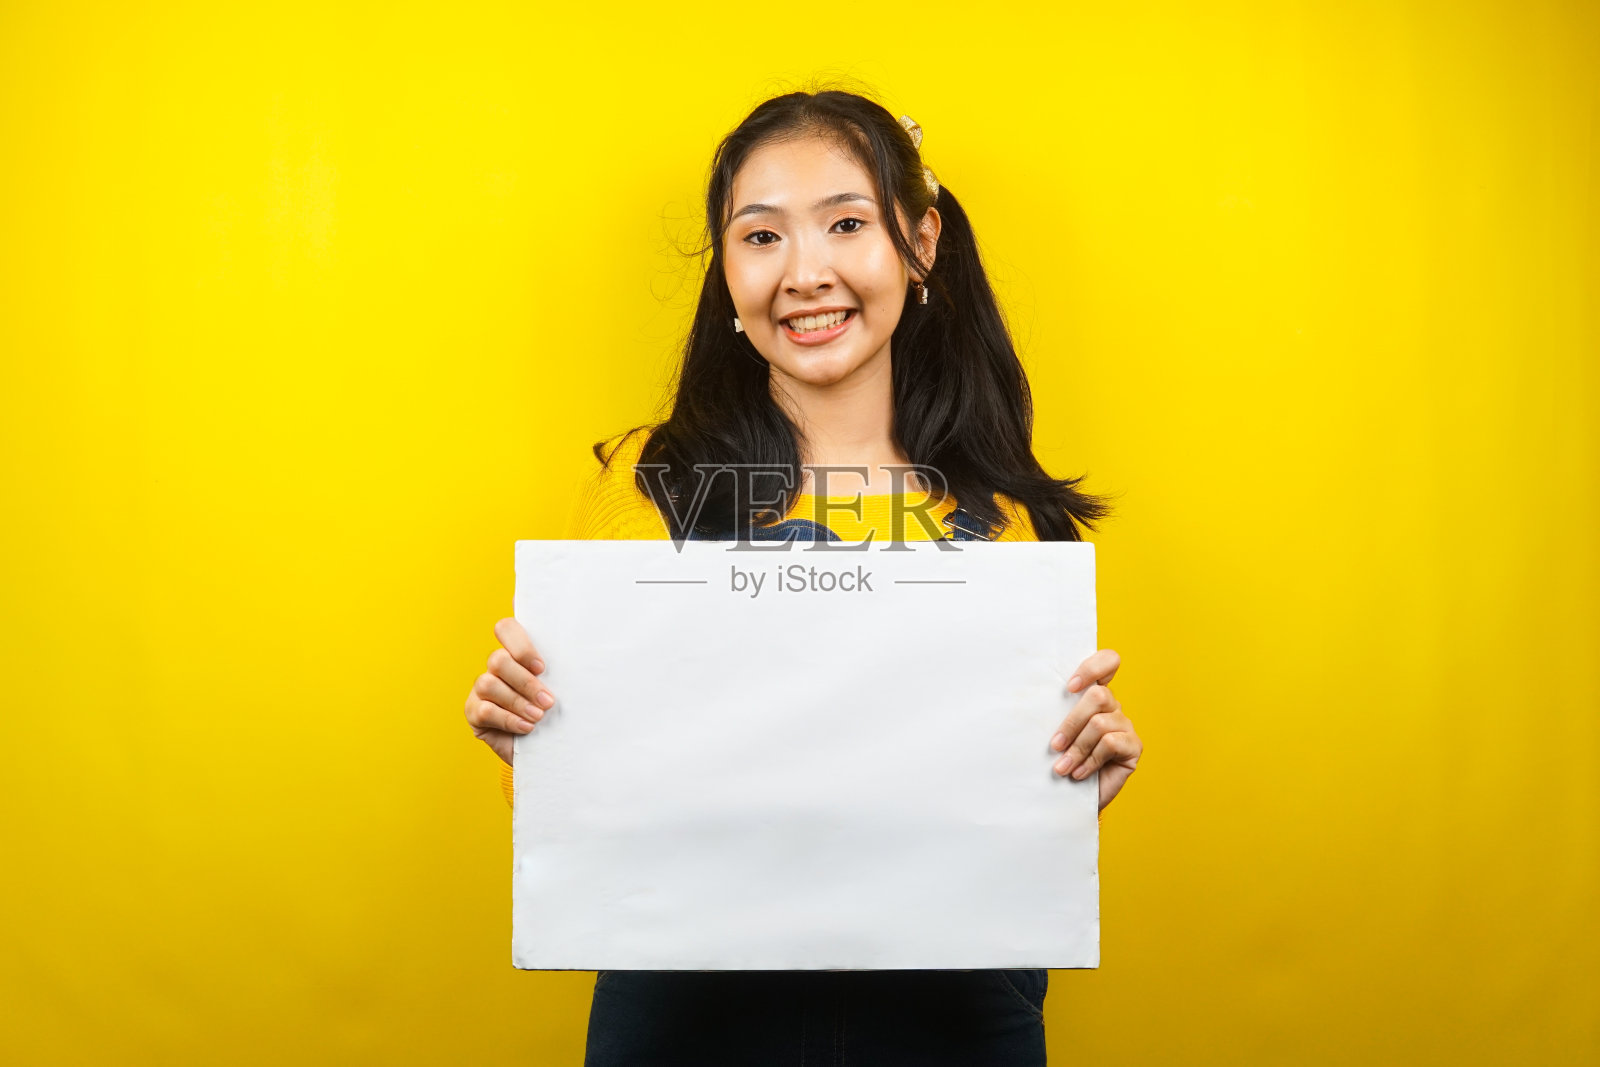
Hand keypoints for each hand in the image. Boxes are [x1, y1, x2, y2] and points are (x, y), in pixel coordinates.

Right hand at [463, 617, 556, 765]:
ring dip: (517, 702)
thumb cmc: (556, 713)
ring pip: (488, 684)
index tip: (542, 668)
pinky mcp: (474, 712)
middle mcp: (495, 667)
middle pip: (498, 659)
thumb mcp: (561, 689)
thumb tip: (582, 660)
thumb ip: (560, 671)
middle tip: (548, 701)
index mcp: (516, 653)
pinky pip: (485, 710)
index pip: (506, 628)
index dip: (521, 645)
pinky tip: (527, 728)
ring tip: (538, 716)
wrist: (547, 749)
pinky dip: (509, 719)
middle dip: (526, 682)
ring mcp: (481, 689)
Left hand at [1047, 649, 1140, 810]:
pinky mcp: (1133, 746)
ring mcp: (1125, 725)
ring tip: (1062, 768)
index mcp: (1094, 695)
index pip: (1108, 661)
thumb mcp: (1055, 733)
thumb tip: (1029, 700)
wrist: (1071, 797)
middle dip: (1072, 722)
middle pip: (1099, 695)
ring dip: (1077, 748)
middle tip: (1054, 745)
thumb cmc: (1060, 760)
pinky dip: (1089, 760)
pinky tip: (1078, 773)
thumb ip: (1053, 713)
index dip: (1092, 668)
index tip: (1070, 687)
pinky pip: (1110, 743)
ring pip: (1100, 723)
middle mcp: (1113, 706)